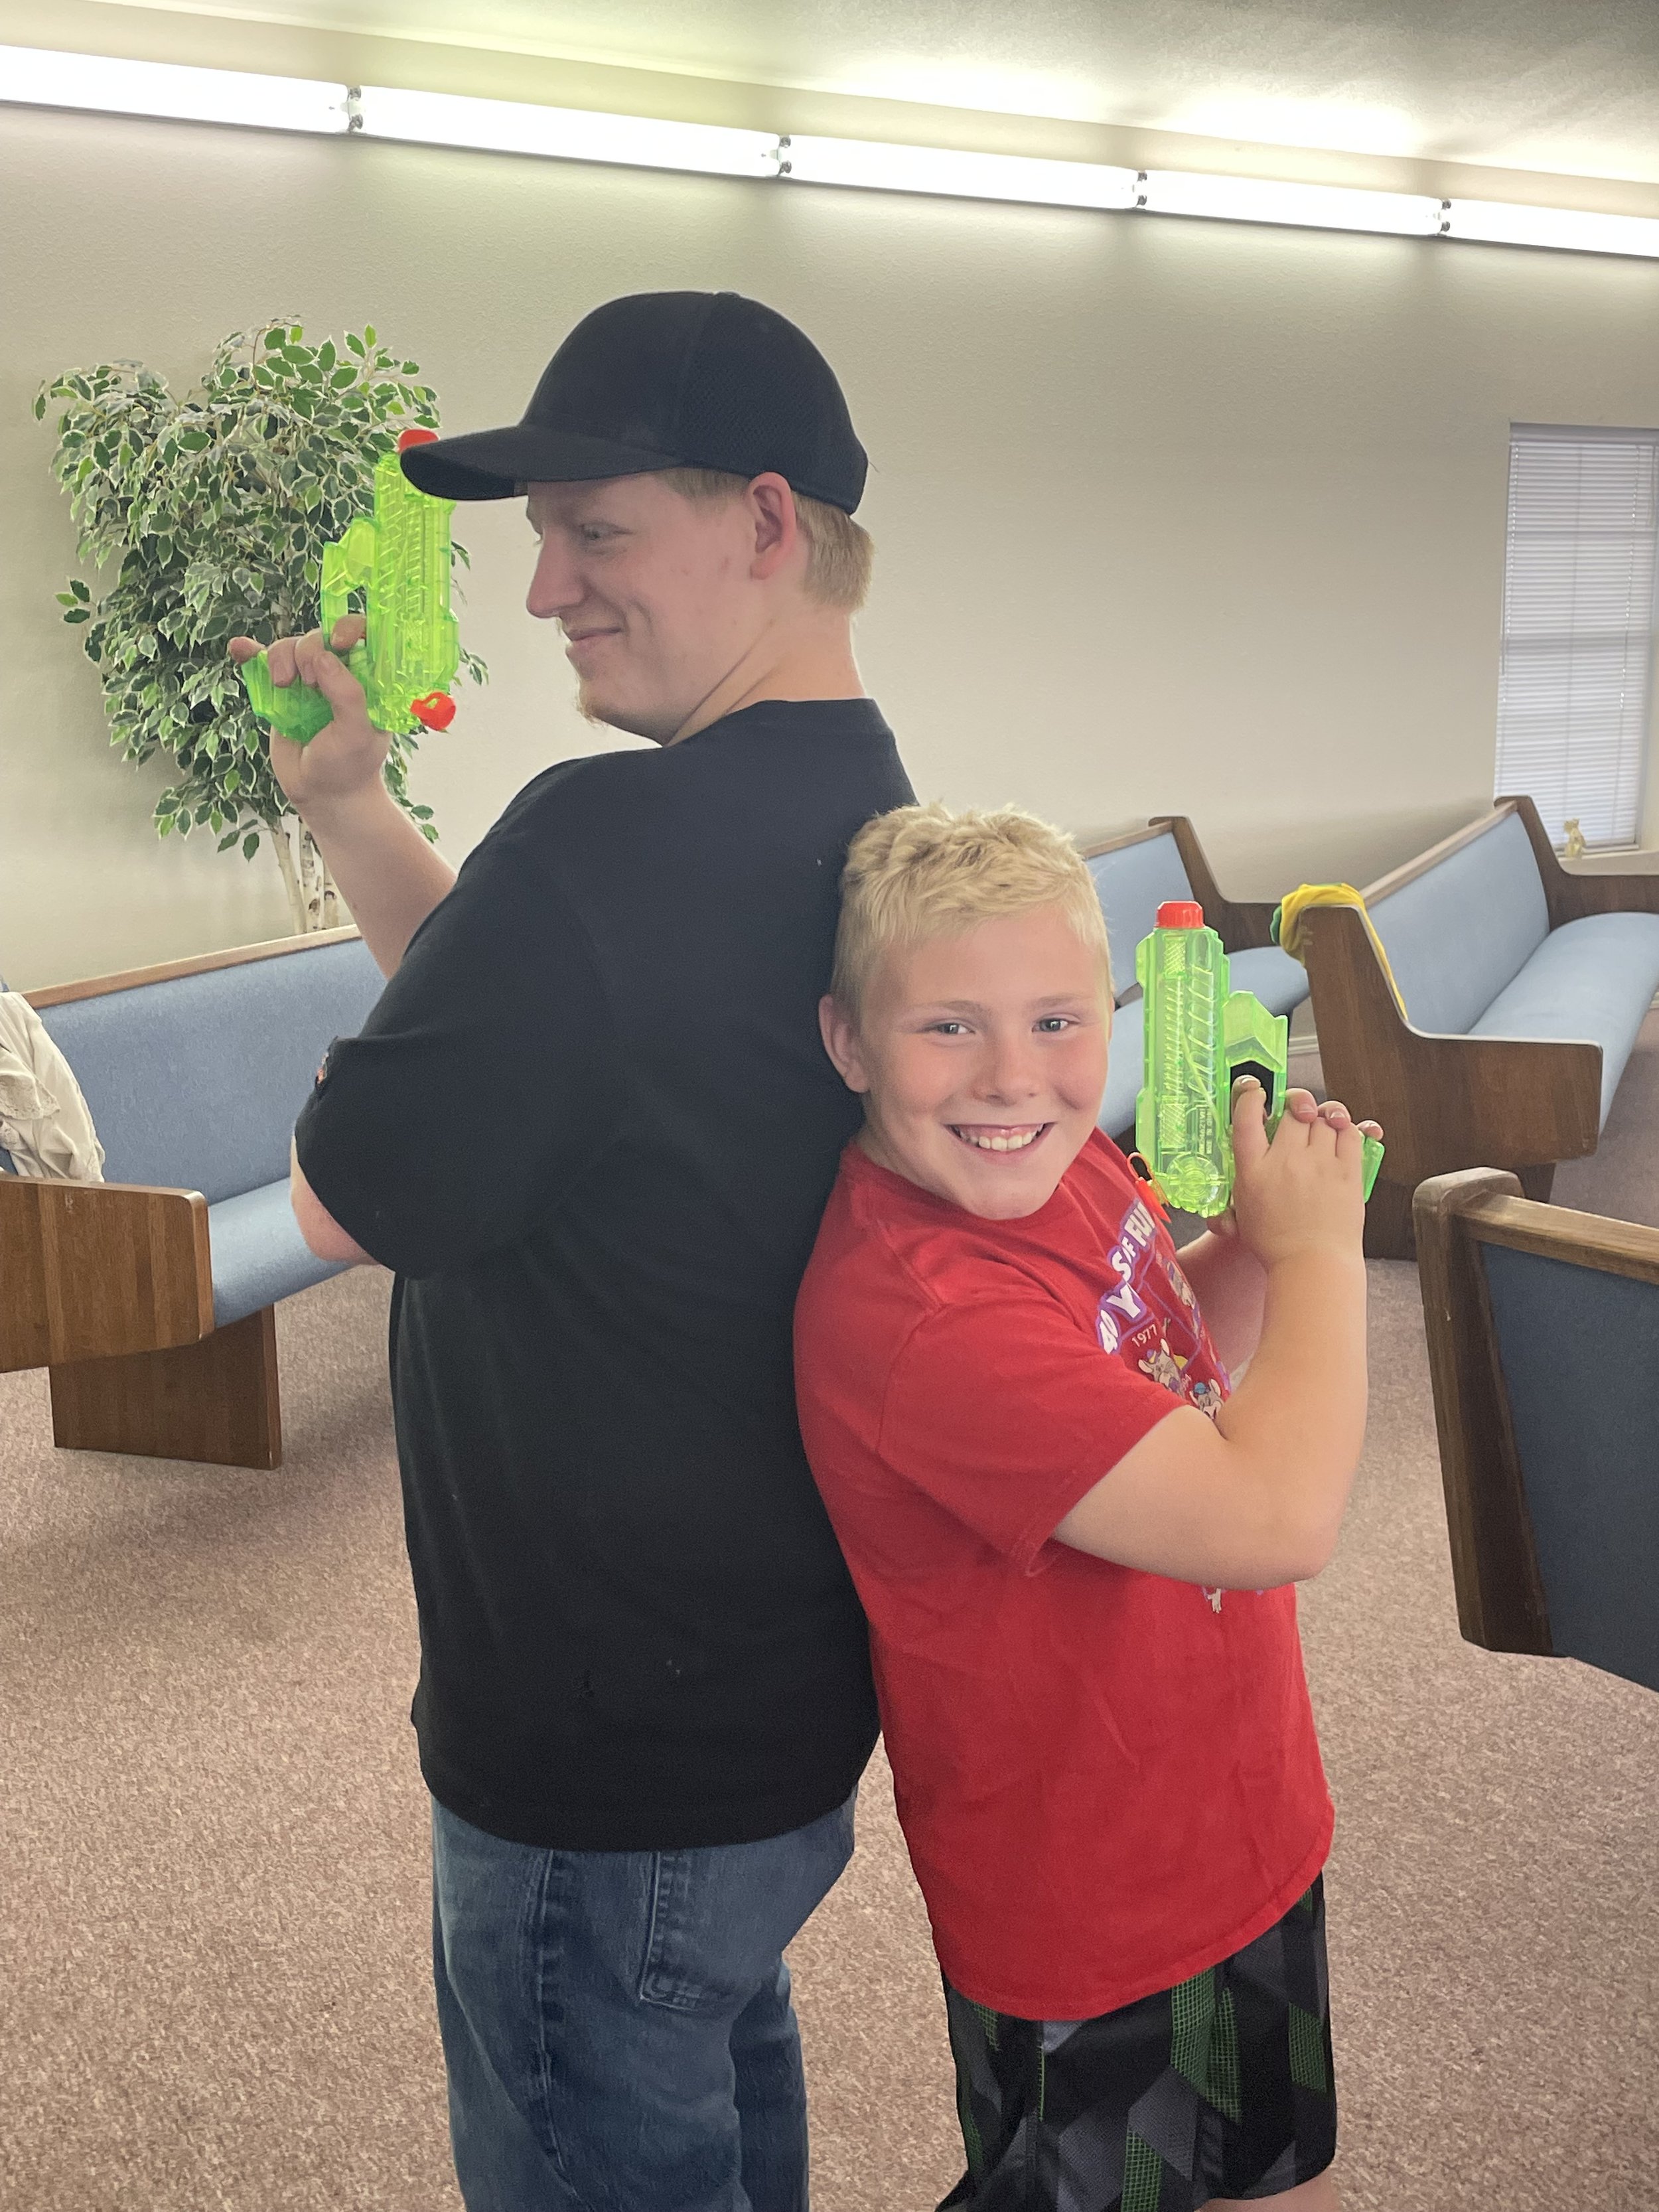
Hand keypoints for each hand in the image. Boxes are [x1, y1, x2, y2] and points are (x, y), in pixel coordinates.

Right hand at [228, 615, 389, 816]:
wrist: (321, 794)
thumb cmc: (349, 766)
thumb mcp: (356, 733)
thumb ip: (346, 694)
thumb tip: (324, 655)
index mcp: (367, 678)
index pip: (364, 635)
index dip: (349, 628)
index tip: (338, 642)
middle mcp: (338, 673)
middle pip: (318, 636)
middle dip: (308, 650)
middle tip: (309, 682)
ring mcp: (308, 681)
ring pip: (289, 647)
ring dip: (280, 657)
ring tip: (281, 685)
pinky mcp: (281, 692)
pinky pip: (262, 664)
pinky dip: (250, 654)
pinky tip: (238, 648)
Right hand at [1222, 1078, 1378, 1267]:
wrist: (1312, 1266)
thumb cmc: (1276, 1246)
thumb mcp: (1243, 1216)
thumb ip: (1236, 1194)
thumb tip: (1223, 1201)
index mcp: (1253, 1171)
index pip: (1246, 1118)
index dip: (1250, 1096)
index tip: (1256, 1091)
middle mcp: (1285, 1161)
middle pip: (1293, 1111)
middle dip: (1296, 1104)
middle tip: (1297, 1111)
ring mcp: (1318, 1164)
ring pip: (1323, 1118)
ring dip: (1322, 1117)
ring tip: (1321, 1124)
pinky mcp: (1347, 1171)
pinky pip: (1350, 1133)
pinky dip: (1346, 1127)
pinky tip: (1341, 1133)